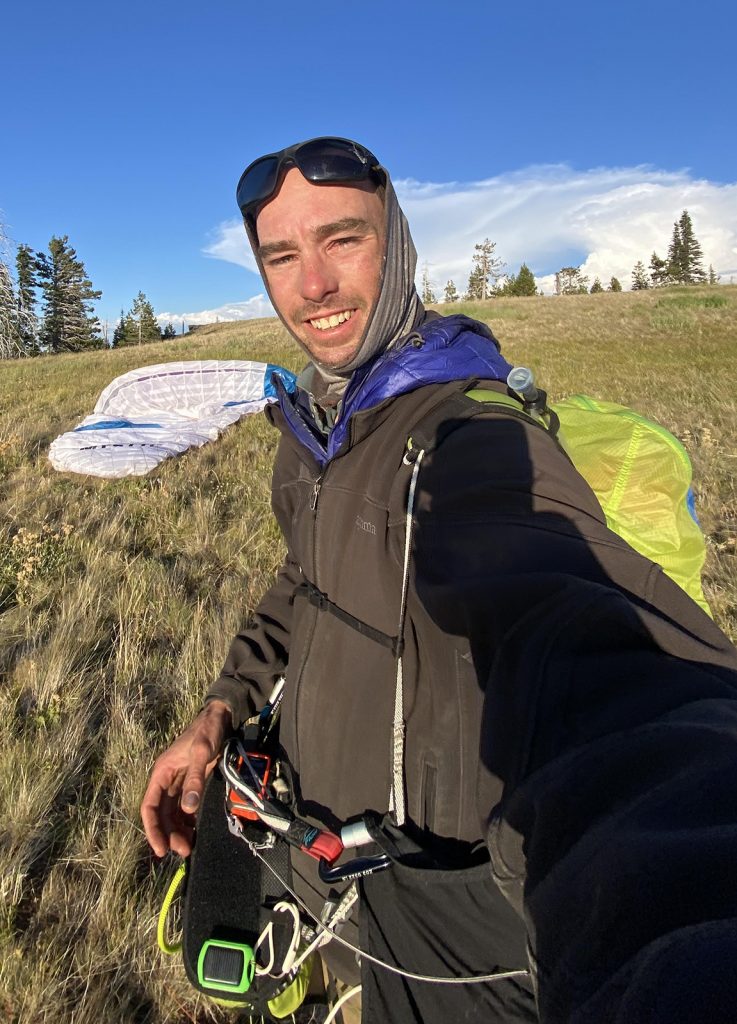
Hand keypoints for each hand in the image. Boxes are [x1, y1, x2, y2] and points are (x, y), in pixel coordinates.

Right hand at [140, 700, 232, 857]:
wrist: (219, 718)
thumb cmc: (207, 732)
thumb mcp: (202, 753)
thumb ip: (195, 780)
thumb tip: (188, 809)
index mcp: (161, 773)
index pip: (149, 807)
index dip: (153, 829)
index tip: (161, 849)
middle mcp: (165, 780)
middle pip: (161, 814)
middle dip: (168, 834)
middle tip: (183, 851)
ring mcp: (177, 783)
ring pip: (172, 814)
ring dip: (177, 831)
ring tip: (188, 847)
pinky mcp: (190, 784)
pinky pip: (183, 808)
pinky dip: (186, 822)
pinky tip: (193, 833)